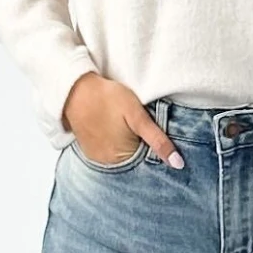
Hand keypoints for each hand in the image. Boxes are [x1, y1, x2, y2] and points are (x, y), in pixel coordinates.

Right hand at [63, 74, 184, 167]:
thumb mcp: (138, 116)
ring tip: (122, 126)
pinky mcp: (89, 150)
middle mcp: (107, 164)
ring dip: (127, 146)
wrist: (74, 88)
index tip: (152, 133)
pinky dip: (114, 144)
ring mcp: (96, 158)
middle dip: (141, 148)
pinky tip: (113, 129)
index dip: (154, 149)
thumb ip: (158, 140)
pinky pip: (108, 152)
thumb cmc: (108, 98)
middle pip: (134, 161)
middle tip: (135, 125)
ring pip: (122, 157)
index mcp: (121, 158)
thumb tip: (178, 164)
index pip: (147, 163)